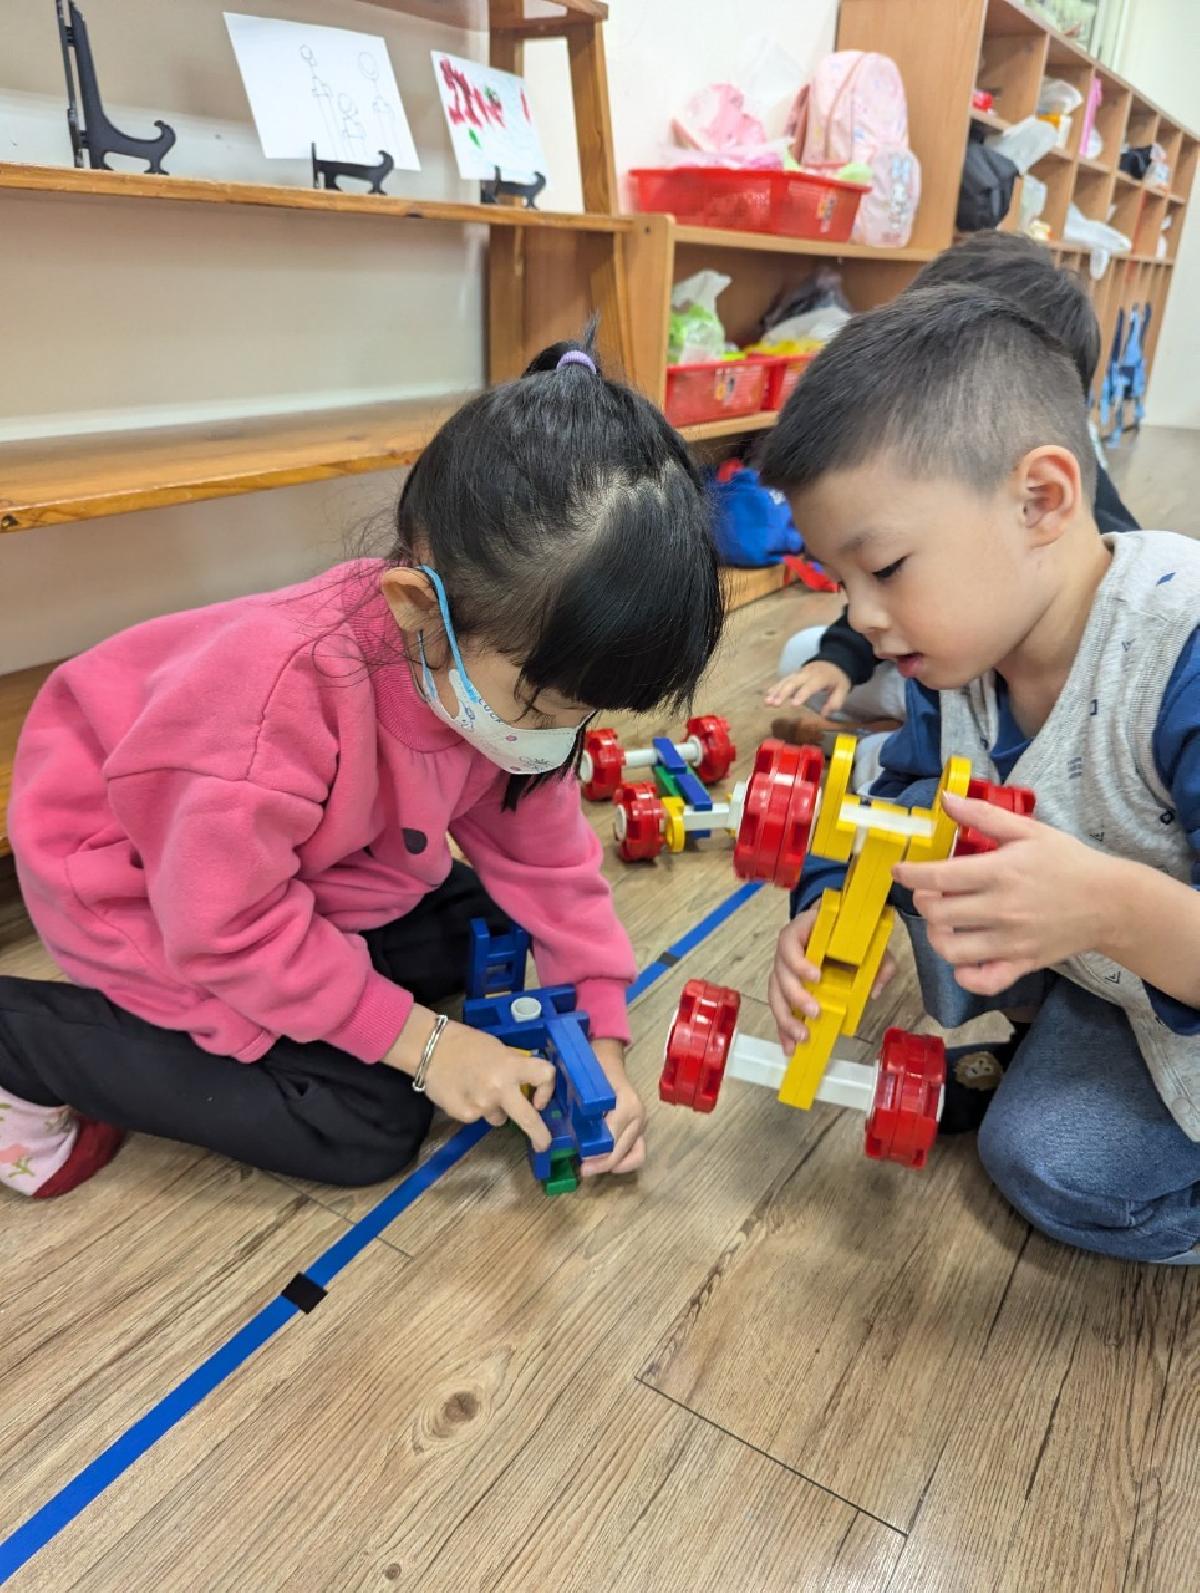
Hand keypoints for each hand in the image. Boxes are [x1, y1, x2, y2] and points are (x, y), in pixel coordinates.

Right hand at [384, 1009, 554, 1150]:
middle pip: (529, 1119)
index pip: (544, 1076)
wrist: (430, 1048)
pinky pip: (479, 1117)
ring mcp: (482, 1105)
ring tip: (479, 1090)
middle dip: (539, 1135)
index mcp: (511, 1066)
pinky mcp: (465, 1115)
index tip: (541, 1099)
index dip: (547, 1088)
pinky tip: (464, 1093)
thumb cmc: (467, 1043)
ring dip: (495, 1109)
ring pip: (499, 1118)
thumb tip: (529, 1084)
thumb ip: (515, 1066)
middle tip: (543, 1144)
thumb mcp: (499, 1049)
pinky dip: (475, 1109)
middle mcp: (499, 1089)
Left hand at [581, 1039, 645, 1176]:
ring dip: (614, 1165)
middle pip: (622, 1152)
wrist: (607, 1058)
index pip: (612, 1140)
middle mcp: (638, 1116)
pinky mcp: (640, 1127)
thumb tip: (572, 1139)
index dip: (595, 1155)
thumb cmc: (593, 1070)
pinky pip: (637, 1151)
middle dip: (601, 1164)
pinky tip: (607, 1163)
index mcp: (626, 1106)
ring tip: (593, 1167)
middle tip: (583, 1170)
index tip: (580, 1162)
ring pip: (635, 1156)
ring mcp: (642, 1122)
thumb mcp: (583, 1087)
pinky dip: (624, 1161)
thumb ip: (579, 1111)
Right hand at [765, 659, 851, 711]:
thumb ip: (835, 702)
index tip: (793, 704)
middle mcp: (807, 674)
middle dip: (783, 693)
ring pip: (785, 681)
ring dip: (775, 691)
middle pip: (793, 682)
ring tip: (767, 702)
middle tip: (774, 704)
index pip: (809, 686)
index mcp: (820, 678)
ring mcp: (799, 673)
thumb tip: (824, 714)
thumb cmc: (837, 678)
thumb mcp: (843, 689)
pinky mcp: (794, 675)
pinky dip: (775, 687)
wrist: (834, 660)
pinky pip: (783, 680)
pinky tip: (767, 695)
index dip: (801, 695)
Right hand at [769, 905, 894, 1051]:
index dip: (798, 961)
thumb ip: (879, 961)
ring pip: (776, 995)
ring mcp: (783, 971)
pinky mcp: (786, 990)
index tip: (816, 976)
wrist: (834, 929)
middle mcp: (786, 952)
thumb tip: (874, 990)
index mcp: (802, 932)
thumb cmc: (847, 934)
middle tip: (816, 1012)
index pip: (788, 943)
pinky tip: (790, 1047)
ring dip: (786, 1018)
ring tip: (802, 1037)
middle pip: (780, 974)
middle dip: (796, 996)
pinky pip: (781, 1009)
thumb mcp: (868, 941)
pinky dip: (784, 1029)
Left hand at [892, 791, 1109, 996]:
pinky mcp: (1022, 964)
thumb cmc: (1067, 862)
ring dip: (936, 936)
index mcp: (1000, 872)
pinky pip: (983, 982)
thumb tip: (946, 799)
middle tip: (928, 891)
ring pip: (951, 950)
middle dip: (922, 901)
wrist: (1110, 901)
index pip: (937, 878)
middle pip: (937, 914)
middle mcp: (1001, 910)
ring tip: (942, 922)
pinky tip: (962, 959)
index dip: (909, 874)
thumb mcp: (1028, 830)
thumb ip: (983, 815)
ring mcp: (1010, 942)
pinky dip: (964, 975)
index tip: (901, 870)